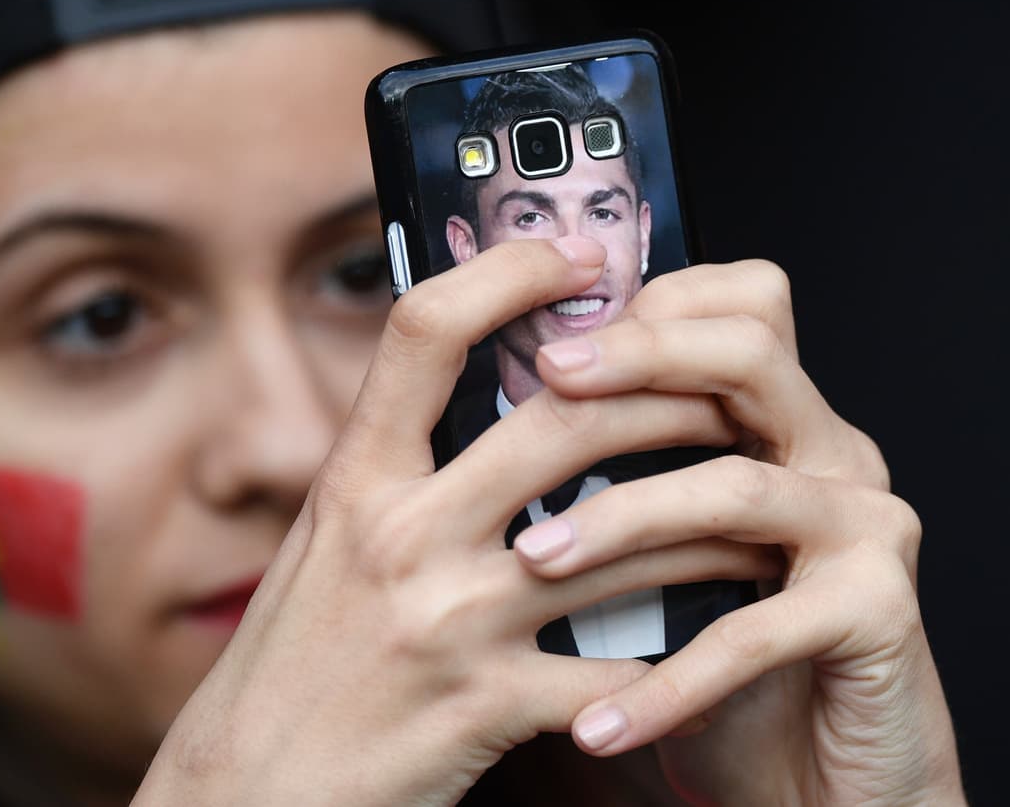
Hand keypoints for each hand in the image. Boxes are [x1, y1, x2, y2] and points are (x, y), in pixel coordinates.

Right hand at [133, 243, 776, 806]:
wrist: (249, 791)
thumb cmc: (293, 664)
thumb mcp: (326, 544)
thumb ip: (399, 473)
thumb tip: (481, 397)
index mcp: (355, 480)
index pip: (426, 331)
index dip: (507, 272)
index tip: (576, 256)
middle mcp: (400, 534)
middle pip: (563, 420)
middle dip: (666, 391)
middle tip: (724, 384)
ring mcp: (447, 620)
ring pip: (624, 538)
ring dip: (712, 518)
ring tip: (761, 505)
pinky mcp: (487, 709)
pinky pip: (621, 670)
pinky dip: (682, 656)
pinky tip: (718, 642)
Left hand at [515, 261, 965, 805]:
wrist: (814, 776)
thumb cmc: (725, 665)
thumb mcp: (667, 554)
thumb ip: (627, 473)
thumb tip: (507, 416)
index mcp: (780, 423)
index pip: (740, 306)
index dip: (652, 307)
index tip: (554, 331)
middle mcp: (831, 454)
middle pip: (751, 353)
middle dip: (643, 356)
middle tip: (548, 377)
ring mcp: (865, 525)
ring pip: (735, 487)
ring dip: (623, 520)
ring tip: (532, 559)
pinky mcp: (878, 608)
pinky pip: (756, 631)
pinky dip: (669, 682)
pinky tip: (597, 721)